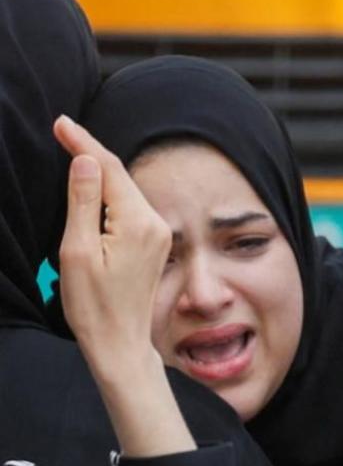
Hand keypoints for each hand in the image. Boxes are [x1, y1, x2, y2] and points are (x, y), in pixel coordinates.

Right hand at [53, 116, 192, 458]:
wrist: (120, 343)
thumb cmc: (93, 304)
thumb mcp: (78, 250)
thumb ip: (84, 202)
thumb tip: (87, 161)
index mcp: (138, 223)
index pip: (109, 168)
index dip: (84, 142)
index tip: (60, 122)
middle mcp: (156, 224)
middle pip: (121, 175)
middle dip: (92, 150)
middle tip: (61, 126)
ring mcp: (159, 235)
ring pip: (126, 189)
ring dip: (101, 168)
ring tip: (73, 145)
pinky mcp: (155, 244)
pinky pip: (131, 206)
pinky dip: (111, 189)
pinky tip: (94, 180)